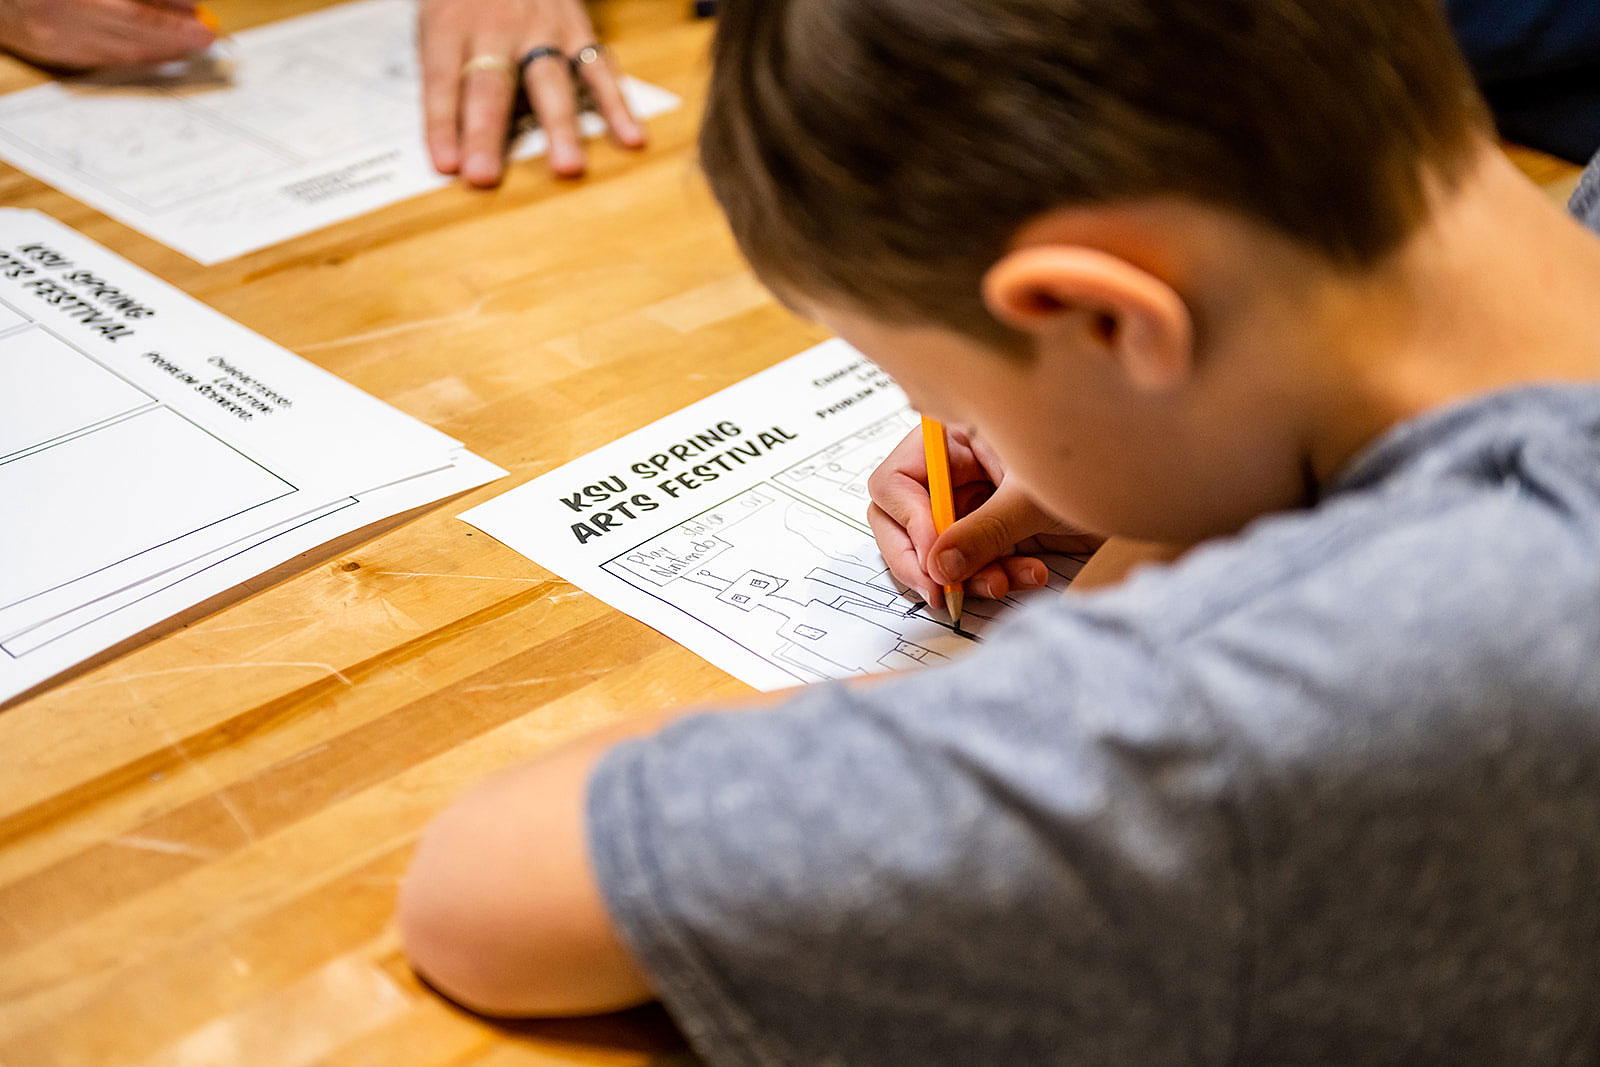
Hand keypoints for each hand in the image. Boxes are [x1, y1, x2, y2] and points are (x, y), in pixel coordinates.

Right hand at [0, 0, 212, 69]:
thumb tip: (183, 3)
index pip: (136, 14)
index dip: (173, 23)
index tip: (201, 25)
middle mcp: (61, 15)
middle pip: (133, 37)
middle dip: (175, 40)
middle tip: (204, 37)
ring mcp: (55, 39)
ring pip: (122, 54)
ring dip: (161, 53)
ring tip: (186, 45)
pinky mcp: (53, 56)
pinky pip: (105, 61)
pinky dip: (135, 57)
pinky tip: (156, 53)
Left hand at [419, 0, 645, 187]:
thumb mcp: (436, 20)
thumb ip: (444, 76)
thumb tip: (453, 145)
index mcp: (450, 23)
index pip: (442, 81)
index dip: (442, 125)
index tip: (446, 166)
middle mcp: (497, 26)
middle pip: (491, 87)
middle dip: (486, 134)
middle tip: (484, 176)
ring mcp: (544, 29)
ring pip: (550, 82)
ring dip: (559, 127)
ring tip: (567, 167)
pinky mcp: (579, 31)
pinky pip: (599, 70)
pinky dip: (617, 106)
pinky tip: (631, 138)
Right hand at [867, 425, 1103, 604]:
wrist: (1147, 482)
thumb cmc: (1097, 460)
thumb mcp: (1034, 498)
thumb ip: (983, 530)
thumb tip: (938, 565)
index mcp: (953, 436)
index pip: (897, 480)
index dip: (909, 522)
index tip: (935, 558)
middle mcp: (955, 466)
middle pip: (902, 518)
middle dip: (923, 559)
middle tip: (941, 591)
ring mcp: (972, 499)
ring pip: (937, 548)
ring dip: (965, 574)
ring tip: (1001, 584)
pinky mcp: (993, 528)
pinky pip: (972, 561)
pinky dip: (993, 575)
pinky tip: (1025, 575)